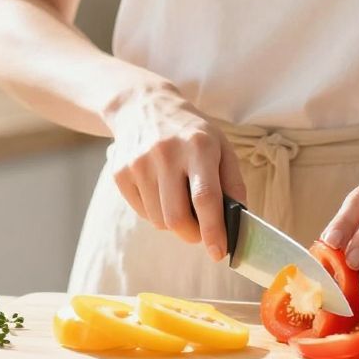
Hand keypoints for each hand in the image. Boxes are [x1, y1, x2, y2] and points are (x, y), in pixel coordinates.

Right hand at [105, 83, 246, 261]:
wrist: (142, 106)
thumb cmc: (191, 132)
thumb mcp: (221, 146)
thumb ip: (233, 183)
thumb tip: (238, 223)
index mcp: (198, 146)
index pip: (205, 198)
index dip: (213, 231)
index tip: (219, 252)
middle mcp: (166, 153)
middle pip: (177, 218)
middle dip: (193, 235)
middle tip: (200, 232)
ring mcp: (138, 163)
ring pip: (159, 221)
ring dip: (173, 222)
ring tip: (178, 199)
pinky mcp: (120, 173)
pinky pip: (142, 212)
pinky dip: (155, 212)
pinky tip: (160, 190)